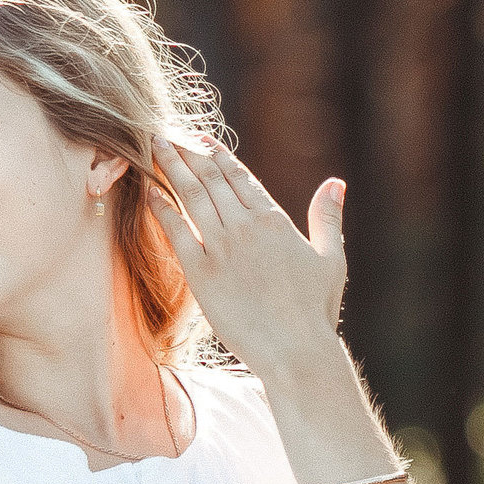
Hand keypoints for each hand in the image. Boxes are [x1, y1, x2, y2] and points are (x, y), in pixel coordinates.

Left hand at [146, 138, 347, 379]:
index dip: (218, 156)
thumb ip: (328, 217)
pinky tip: (148, 191)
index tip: (201, 140)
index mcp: (274, 220)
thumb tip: (335, 183)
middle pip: (210, 179)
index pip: (240, 178)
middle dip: (187, 152)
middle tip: (166, 133)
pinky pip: (176, 232)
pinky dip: (161, 208)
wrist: (295, 350)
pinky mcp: (201, 273)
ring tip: (152, 147)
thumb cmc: (316, 310)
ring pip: (191, 196)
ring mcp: (221, 248)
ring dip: (170, 168)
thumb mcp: (330, 258)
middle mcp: (246, 227)